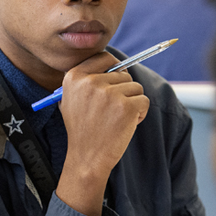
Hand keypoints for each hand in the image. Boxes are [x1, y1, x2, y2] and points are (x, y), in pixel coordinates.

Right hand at [55, 51, 149, 215]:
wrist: (86, 158)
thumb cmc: (82, 130)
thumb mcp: (71, 99)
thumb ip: (87, 79)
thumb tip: (117, 65)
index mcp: (75, 76)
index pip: (104, 57)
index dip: (115, 68)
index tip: (117, 80)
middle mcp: (91, 82)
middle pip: (124, 74)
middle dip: (124, 92)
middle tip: (112, 112)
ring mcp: (109, 93)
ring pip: (136, 87)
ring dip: (133, 103)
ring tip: (117, 120)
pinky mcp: (126, 106)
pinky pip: (144, 101)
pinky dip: (140, 114)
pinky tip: (126, 126)